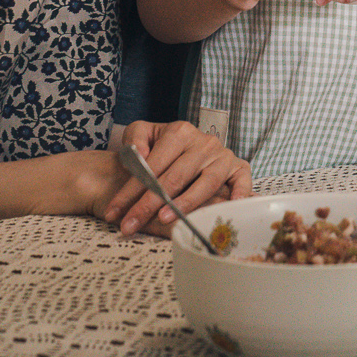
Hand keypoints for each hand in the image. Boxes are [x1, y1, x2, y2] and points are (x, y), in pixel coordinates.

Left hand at [97, 120, 252, 236]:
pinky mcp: (239, 168)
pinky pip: (242, 181)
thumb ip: (135, 139)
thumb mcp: (145, 132)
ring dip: (185, 204)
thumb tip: (140, 154)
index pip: (152, 164)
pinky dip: (239, 194)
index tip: (114, 212)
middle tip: (130, 224)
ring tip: (164, 219)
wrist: (192, 144)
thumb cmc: (164, 145)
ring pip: (205, 184)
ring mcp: (223, 156)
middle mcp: (204, 143)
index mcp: (180, 131)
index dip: (130, 190)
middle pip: (175, 178)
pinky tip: (229, 207)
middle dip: (148, 204)